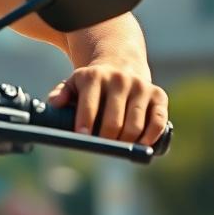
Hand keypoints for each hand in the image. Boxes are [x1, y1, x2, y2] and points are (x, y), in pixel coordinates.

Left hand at [47, 63, 168, 144]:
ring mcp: (140, 86)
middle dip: (106, 140)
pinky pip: (158, 121)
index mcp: (94, 76)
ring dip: (127, 142)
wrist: (120, 66)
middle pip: (114, 121)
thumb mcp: (73, 84)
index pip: (89, 106)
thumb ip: (61, 93)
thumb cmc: (91, 85)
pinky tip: (141, 145)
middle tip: (101, 148)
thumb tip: (55, 103)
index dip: (85, 125)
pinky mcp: (158, 95)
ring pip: (135, 125)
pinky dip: (151, 137)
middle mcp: (119, 79)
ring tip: (118, 147)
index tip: (83, 139)